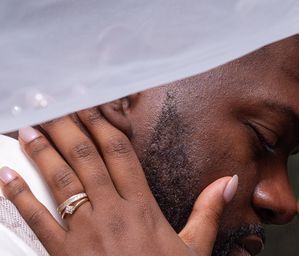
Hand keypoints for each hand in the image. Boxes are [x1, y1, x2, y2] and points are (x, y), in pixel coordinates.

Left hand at [0, 108, 237, 255]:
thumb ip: (209, 211)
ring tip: (30, 127)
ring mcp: (84, 233)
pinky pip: (36, 221)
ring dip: (42, 152)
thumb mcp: (195, 249)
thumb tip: (229, 180)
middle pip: (86, 159)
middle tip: (54, 104)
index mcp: (142, 207)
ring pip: (60, 182)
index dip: (104, 125)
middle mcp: (111, 213)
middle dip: (69, 128)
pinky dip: (18, 197)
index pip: (120, 154)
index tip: (92, 105)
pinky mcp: (62, 255)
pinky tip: (6, 176)